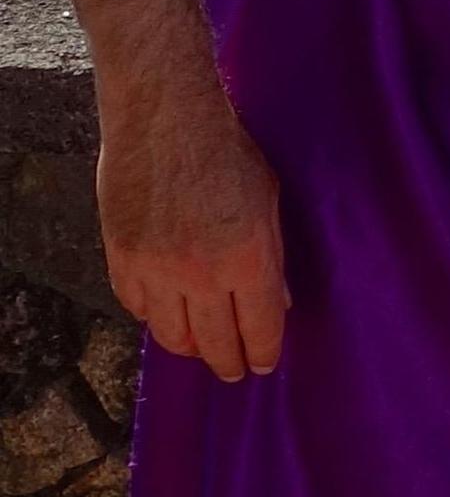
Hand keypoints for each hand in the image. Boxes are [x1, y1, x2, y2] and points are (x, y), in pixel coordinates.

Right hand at [96, 70, 287, 380]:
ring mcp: (156, 270)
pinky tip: (165, 318)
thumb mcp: (270, 203)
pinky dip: (152, 317)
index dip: (264, 352)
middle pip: (214, 342)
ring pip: (171, 335)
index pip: (259, 327)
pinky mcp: (121, 260)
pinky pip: (136, 307)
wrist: (166, 124)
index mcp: (247, 259)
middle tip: (235, 372)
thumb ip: (273, 257)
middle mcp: (200, 274)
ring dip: (189, 349)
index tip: (264, 365)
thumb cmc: (229, 154)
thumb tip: (281, 301)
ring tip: (201, 351)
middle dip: (228, 364)